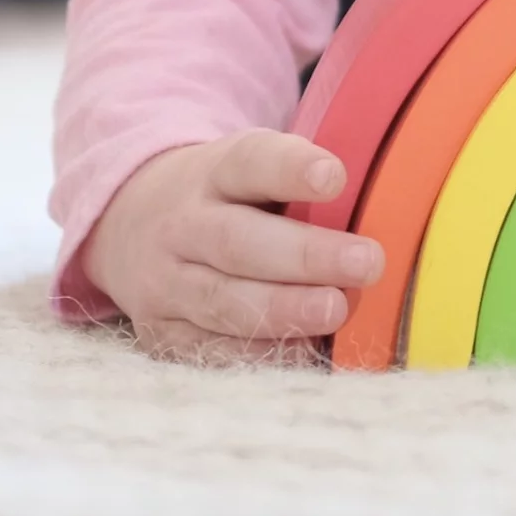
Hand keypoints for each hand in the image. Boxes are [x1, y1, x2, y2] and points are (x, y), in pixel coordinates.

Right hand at [83, 130, 383, 362]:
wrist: (129, 221)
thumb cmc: (228, 194)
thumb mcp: (252, 166)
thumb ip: (302, 182)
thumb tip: (386, 205)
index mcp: (214, 171)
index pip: (251, 162)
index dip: (292, 169)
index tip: (338, 178)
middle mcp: (182, 225)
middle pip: (240, 241)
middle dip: (306, 257)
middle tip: (368, 263)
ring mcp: (164, 282)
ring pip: (223, 301)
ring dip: (284, 311)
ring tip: (337, 311)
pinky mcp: (159, 332)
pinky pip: (207, 350)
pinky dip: (256, 353)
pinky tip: (301, 352)